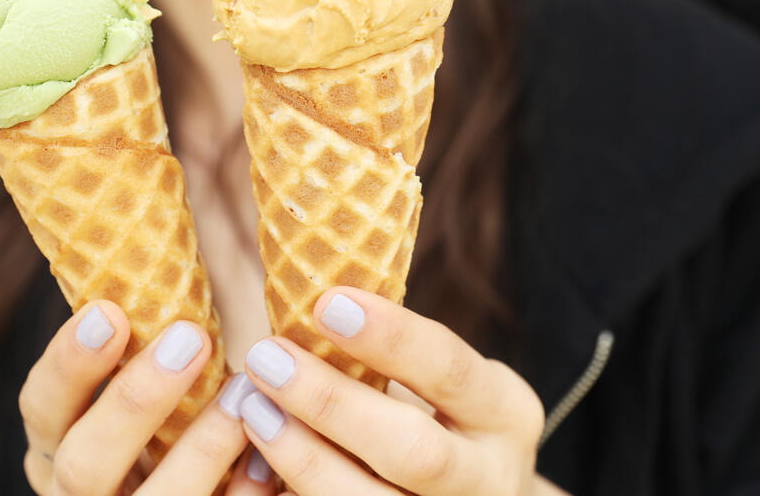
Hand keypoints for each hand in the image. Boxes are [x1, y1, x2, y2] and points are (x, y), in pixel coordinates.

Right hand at [19, 300, 275, 494]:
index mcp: (59, 444)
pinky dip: (241, 494)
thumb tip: (169, 215)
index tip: (111, 310)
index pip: (40, 407)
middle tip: (190, 337)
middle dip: (135, 402)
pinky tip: (269, 459)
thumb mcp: (132, 386)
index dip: (69, 364)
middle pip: (85, 465)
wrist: (186, 491)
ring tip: (243, 393)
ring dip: (199, 450)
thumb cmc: (165, 421)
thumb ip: (140, 338)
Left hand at [237, 287, 551, 495]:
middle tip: (266, 357)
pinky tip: (254, 468)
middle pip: (413, 451)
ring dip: (303, 459)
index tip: (325, 302)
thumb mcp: (442, 384)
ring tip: (252, 411)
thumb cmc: (437, 419)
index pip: (450, 368)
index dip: (390, 337)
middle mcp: (491, 479)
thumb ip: (392, 352)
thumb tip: (304, 283)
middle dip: (332, 403)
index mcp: (506, 412)